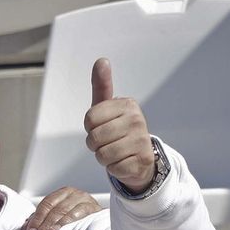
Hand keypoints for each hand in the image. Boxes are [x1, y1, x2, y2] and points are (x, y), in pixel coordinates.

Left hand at [24, 187, 102, 229]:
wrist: (101, 226)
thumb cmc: (76, 223)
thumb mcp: (57, 220)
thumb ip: (41, 221)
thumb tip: (25, 227)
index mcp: (64, 193)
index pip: (46, 204)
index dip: (36, 219)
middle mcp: (75, 194)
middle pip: (55, 208)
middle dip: (43, 225)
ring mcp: (86, 199)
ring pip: (65, 210)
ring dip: (54, 224)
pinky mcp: (95, 208)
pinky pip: (80, 213)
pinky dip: (68, 222)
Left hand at [83, 58, 155, 193]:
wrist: (139, 157)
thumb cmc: (117, 130)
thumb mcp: (107, 108)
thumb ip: (102, 85)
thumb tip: (101, 60)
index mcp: (127, 104)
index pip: (89, 118)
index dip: (90, 127)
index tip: (102, 126)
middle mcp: (137, 120)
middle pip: (94, 137)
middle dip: (95, 144)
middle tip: (108, 141)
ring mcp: (141, 141)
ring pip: (102, 154)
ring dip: (103, 157)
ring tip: (114, 151)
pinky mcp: (141, 161)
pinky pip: (112, 168)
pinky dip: (113, 168)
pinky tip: (123, 161)